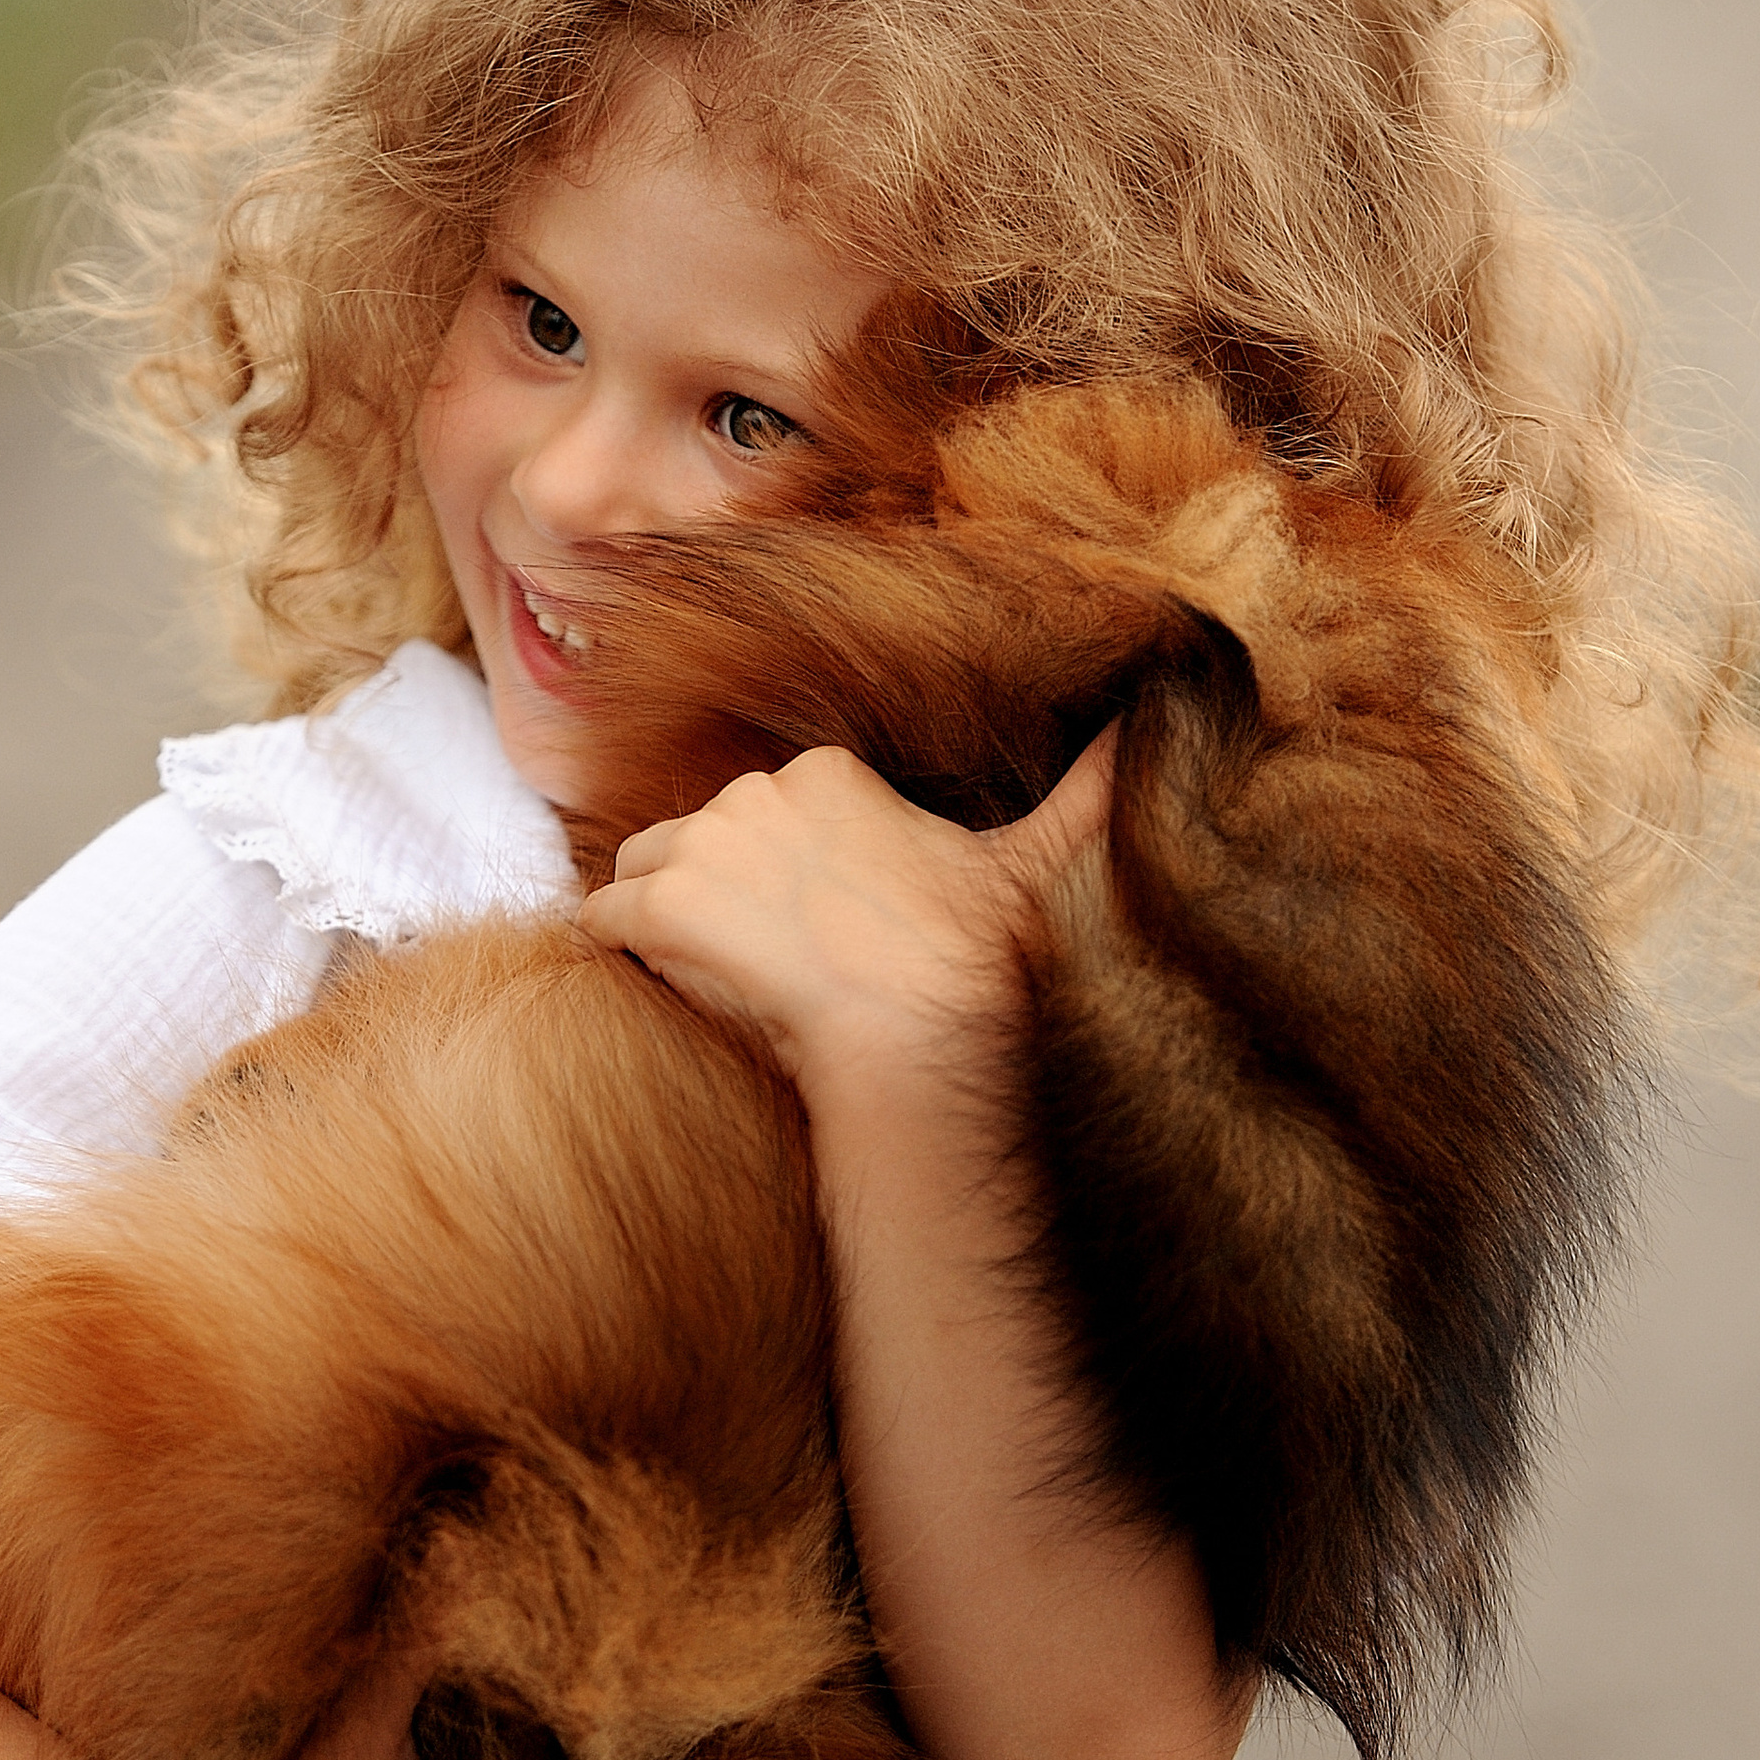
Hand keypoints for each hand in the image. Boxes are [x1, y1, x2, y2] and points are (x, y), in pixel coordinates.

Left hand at [577, 730, 1115, 1108]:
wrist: (918, 1035)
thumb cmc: (975, 962)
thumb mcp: (1038, 861)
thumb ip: (1089, 792)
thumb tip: (1157, 724)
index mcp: (829, 772)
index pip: (766, 815)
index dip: (775, 878)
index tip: (806, 931)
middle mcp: (756, 789)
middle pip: (700, 839)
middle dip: (716, 896)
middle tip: (760, 965)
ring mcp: (703, 845)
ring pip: (644, 871)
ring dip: (660, 921)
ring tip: (711, 978)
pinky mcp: (661, 906)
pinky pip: (602, 919)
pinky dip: (613, 951)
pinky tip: (652, 983)